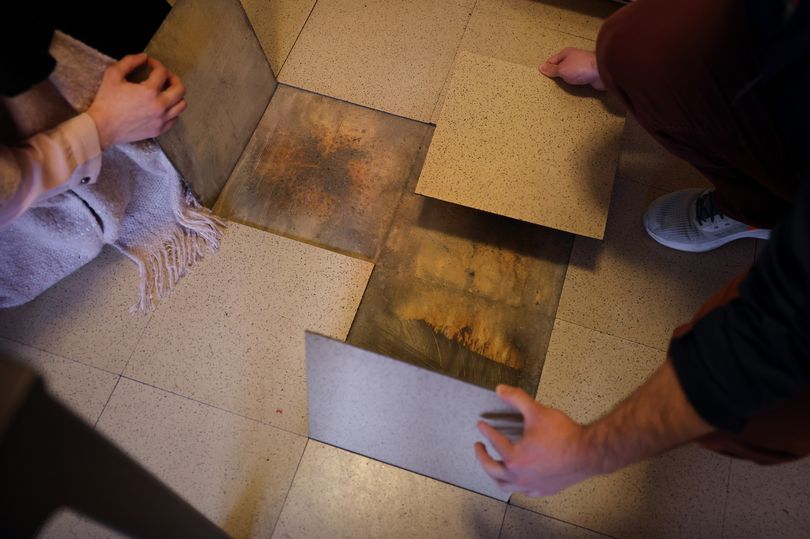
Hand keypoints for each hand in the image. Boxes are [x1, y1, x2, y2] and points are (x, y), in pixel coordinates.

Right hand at [88, 53, 186, 149]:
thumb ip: (129, 62)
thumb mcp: (113, 75)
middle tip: (164, 76)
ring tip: (166, 91)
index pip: (162, 72)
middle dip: (173, 78)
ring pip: (181, 105)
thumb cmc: (106, 101)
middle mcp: (160, 106)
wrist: (102, 128)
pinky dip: (172, 110)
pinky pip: (175, 119)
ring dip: (176, 95)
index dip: (156, 64)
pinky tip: (163, 106)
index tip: (149, 63)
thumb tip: (144, 56)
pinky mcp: (159, 130)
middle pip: (180, 89)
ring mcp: (162, 120)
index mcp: (150, 91)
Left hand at [475, 385, 598, 496]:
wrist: (588, 453)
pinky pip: (523, 491)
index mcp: (515, 459)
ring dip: (495, 474)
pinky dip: (515, 485)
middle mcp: (520, 476)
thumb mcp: (537, 411)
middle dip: (482, 456)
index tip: (481, 426)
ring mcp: (532, 485)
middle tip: (479, 447)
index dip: (486, 431)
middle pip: (492, 469)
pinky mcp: (544, 490)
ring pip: (505, 485)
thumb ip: (516, 399)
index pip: (495, 442)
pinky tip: (517, 479)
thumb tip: (500, 390)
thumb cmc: (564, 435)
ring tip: (492, 465)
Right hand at [539, 47, 605, 90]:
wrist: (601, 72)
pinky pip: (578, 78)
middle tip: (550, 83)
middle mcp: (574, 57)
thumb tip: (541, 67)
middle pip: (561, 66)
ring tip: (561, 86)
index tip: (543, 76)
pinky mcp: (588, 74)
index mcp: (566, 53)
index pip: (552, 60)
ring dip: (566, 78)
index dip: (547, 68)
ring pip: (570, 72)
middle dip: (556, 73)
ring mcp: (581, 65)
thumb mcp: (562, 69)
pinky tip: (572, 86)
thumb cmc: (580, 68)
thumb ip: (551, 70)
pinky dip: (574, 82)